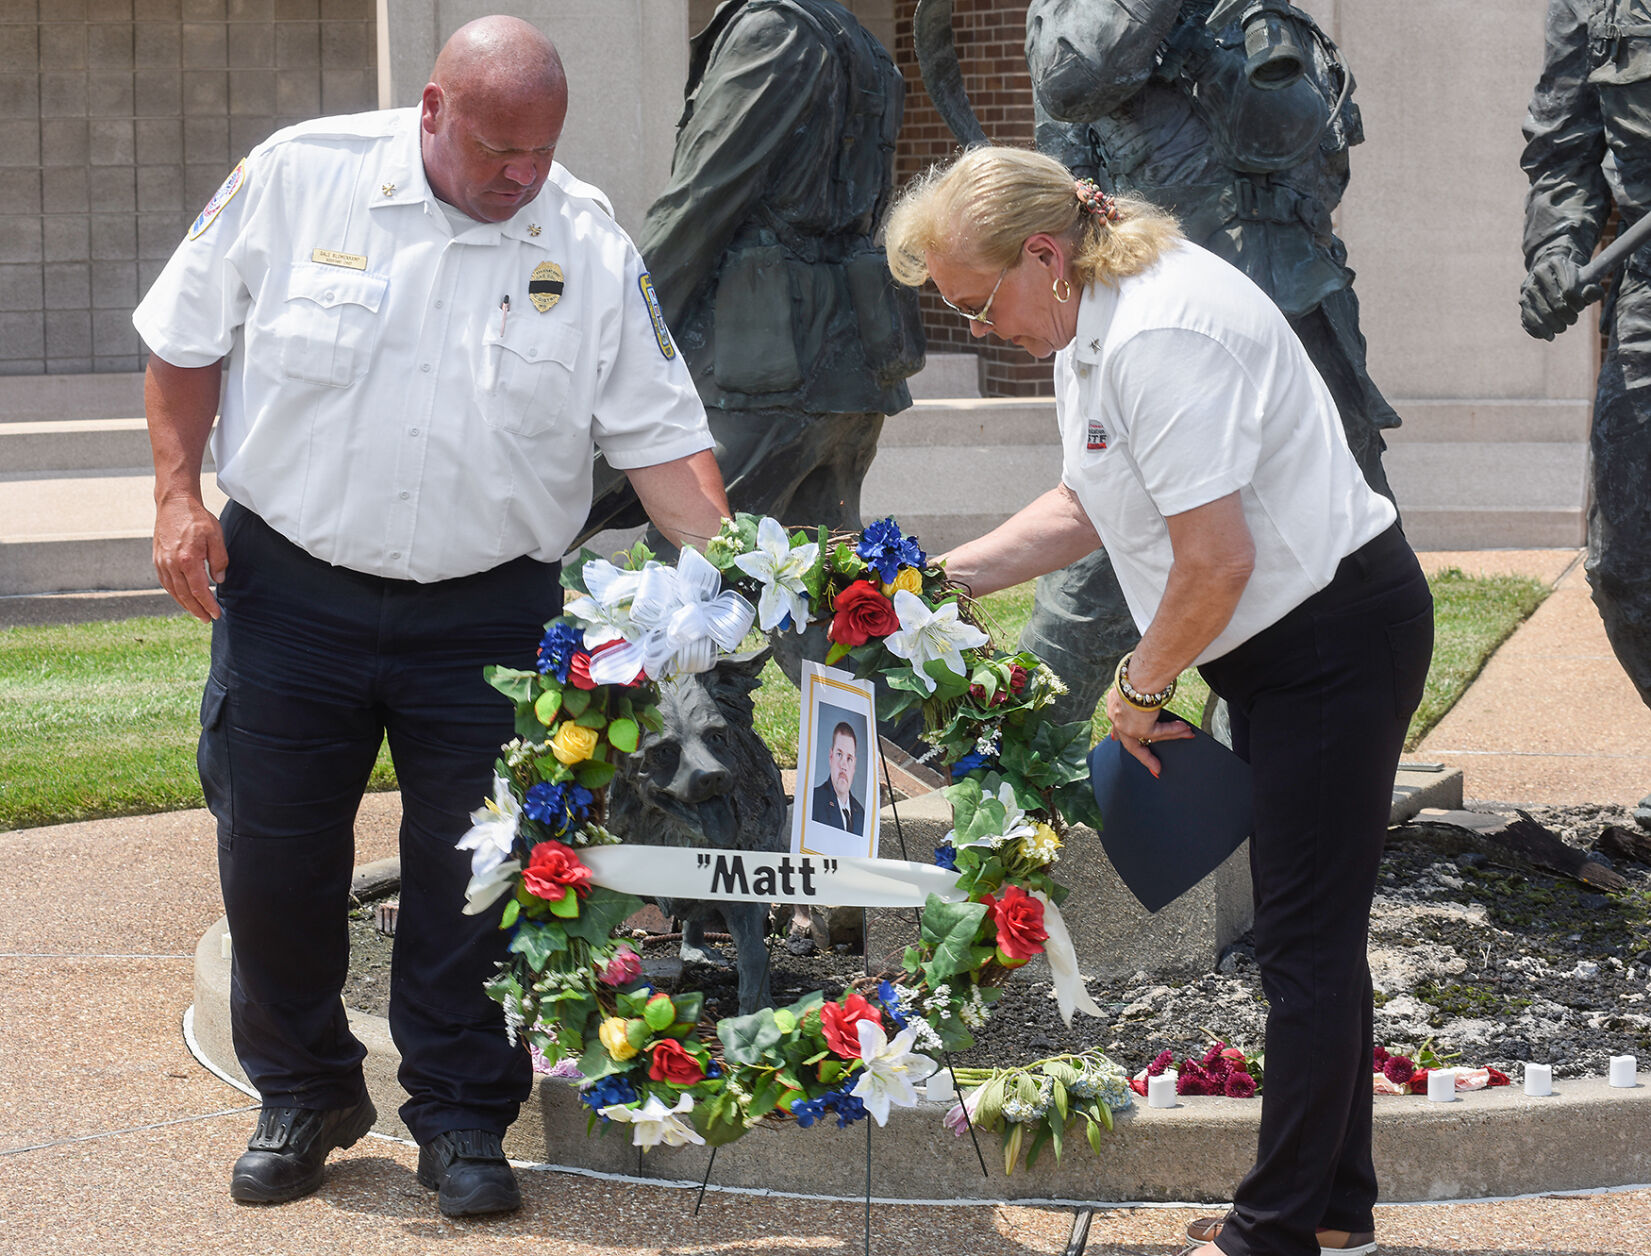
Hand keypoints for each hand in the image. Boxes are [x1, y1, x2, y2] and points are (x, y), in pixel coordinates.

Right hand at [153, 493, 226, 621]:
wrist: (174, 503)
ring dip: (185, 604)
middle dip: (196, 610)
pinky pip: (165, 582)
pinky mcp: (157, 558)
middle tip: (207, 619)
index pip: (199, 590)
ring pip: (172, 590)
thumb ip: (219, 560)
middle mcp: (171, 563)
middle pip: (184, 594)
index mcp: (187, 559)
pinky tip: (182, 597)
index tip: (216, 614)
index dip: (207, 605)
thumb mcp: (216, 537)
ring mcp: (161, 562)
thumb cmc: (197, 518)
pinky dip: (174, 593)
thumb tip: (219, 581)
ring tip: (197, 612)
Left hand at [1105, 684, 1193, 777]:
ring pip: (1148, 737)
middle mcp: (1116, 716)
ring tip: (1185, 735)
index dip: (1117, 733)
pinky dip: (1174, 730)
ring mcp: (1126, 726)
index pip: (1115, 722)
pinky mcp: (1140, 729)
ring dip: (1170, 736)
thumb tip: (1154, 690)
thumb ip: (1141, 693)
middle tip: (1155, 766)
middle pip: (1129, 742)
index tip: (1114, 739)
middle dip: (1143, 755)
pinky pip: (1160, 732)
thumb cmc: (1138, 674)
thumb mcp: (1136, 684)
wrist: (1139, 677)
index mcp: (1114, 703)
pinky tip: (1185, 729)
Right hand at [1519, 252, 1599, 339]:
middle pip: (1556, 302)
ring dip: (1555, 325)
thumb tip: (1588, 292)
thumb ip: (1594, 289)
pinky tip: (1549, 335)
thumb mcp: (1587, 282)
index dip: (1578, 303)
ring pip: (1543, 313)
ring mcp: (1528, 288)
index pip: (1569, 290)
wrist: (1553, 277)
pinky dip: (1539, 331)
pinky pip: (1529, 320)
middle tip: (1573, 320)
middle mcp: (1539, 272)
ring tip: (1562, 328)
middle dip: (1567, 316)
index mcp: (1557, 263)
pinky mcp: (1522, 301)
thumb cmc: (1574, 281)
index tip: (1580, 307)